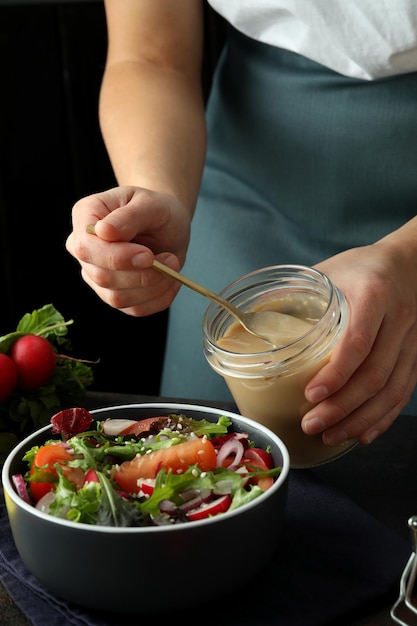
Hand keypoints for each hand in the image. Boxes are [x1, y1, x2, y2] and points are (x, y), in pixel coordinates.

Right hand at [65, 186, 190, 315]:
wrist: (167, 224)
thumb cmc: (157, 209)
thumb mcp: (151, 204)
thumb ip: (129, 216)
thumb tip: (104, 231)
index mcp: (85, 216)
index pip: (85, 247)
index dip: (116, 257)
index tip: (148, 255)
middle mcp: (83, 249)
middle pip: (102, 277)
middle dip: (142, 274)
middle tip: (171, 259)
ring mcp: (96, 275)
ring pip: (118, 298)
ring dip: (154, 287)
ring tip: (173, 264)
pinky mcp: (115, 294)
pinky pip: (135, 309)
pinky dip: (160, 297)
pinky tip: (172, 279)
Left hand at [302, 239, 416, 445]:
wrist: (411, 263)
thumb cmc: (363, 267)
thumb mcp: (330, 270)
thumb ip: (296, 291)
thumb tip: (252, 317)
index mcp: (373, 296)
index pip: (358, 342)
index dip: (336, 373)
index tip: (311, 393)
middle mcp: (398, 321)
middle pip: (375, 374)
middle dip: (342, 406)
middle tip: (312, 424)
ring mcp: (411, 341)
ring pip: (391, 390)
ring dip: (360, 419)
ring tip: (331, 436)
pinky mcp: (416, 355)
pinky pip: (404, 392)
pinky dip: (383, 418)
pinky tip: (363, 434)